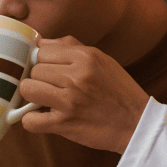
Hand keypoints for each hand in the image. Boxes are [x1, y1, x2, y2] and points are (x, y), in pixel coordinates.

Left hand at [19, 37, 149, 152]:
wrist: (138, 124)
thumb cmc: (119, 92)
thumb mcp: (103, 60)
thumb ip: (71, 47)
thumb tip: (40, 42)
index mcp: (86, 57)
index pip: (42, 51)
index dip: (41, 62)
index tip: (48, 73)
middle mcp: (77, 76)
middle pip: (34, 70)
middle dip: (38, 80)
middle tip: (51, 90)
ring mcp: (70, 100)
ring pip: (28, 89)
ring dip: (32, 98)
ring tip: (45, 102)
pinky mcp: (65, 123)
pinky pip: (30, 120)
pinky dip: (31, 121)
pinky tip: (43, 119)